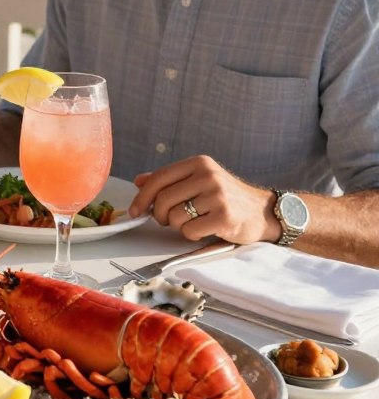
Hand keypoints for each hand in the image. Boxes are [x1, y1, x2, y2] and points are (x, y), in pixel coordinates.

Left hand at [130, 155, 277, 244]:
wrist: (263, 211)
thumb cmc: (226, 197)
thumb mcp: (199, 180)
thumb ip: (170, 179)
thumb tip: (139, 181)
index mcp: (198, 163)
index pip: (159, 178)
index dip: (142, 197)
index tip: (135, 210)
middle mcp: (208, 176)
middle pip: (163, 200)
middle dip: (160, 215)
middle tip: (167, 220)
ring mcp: (217, 196)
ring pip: (175, 217)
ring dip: (178, 226)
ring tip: (192, 222)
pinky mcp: (224, 217)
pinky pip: (190, 231)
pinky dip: (192, 234)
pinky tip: (204, 229)